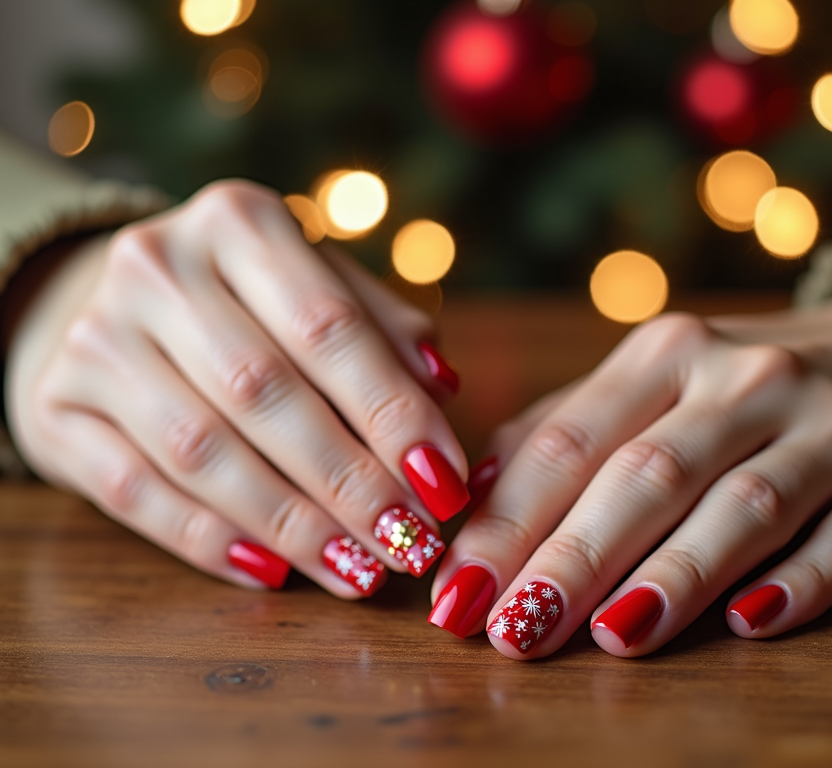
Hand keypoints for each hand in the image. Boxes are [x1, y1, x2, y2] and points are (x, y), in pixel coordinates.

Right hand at [5, 180, 468, 595]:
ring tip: (359, 570)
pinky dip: (209, 540)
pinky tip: (273, 573)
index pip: (329, 326)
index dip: (393, 412)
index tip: (445, 482)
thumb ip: (381, 328)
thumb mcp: (314, 285)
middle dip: (350, 482)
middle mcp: (156, 266)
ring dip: (290, 524)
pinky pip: (137, 493)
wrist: (99, 300)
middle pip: (265, 392)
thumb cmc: (242, 301)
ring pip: (202, 451)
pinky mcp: (57, 409)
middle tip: (410, 543)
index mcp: (238, 221)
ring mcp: (95, 338)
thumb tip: (442, 388)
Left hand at [429, 281, 831, 656]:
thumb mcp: (659, 380)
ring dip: (675, 575)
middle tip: (512, 630)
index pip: (572, 438)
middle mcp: (749, 377)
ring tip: (612, 634)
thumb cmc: (750, 386)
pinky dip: (801, 584)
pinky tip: (749, 625)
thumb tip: (474, 498)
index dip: (509, 519)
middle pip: (647, 473)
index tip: (456, 592)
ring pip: (744, 507)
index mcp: (669, 351)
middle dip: (573, 557)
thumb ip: (569, 428)